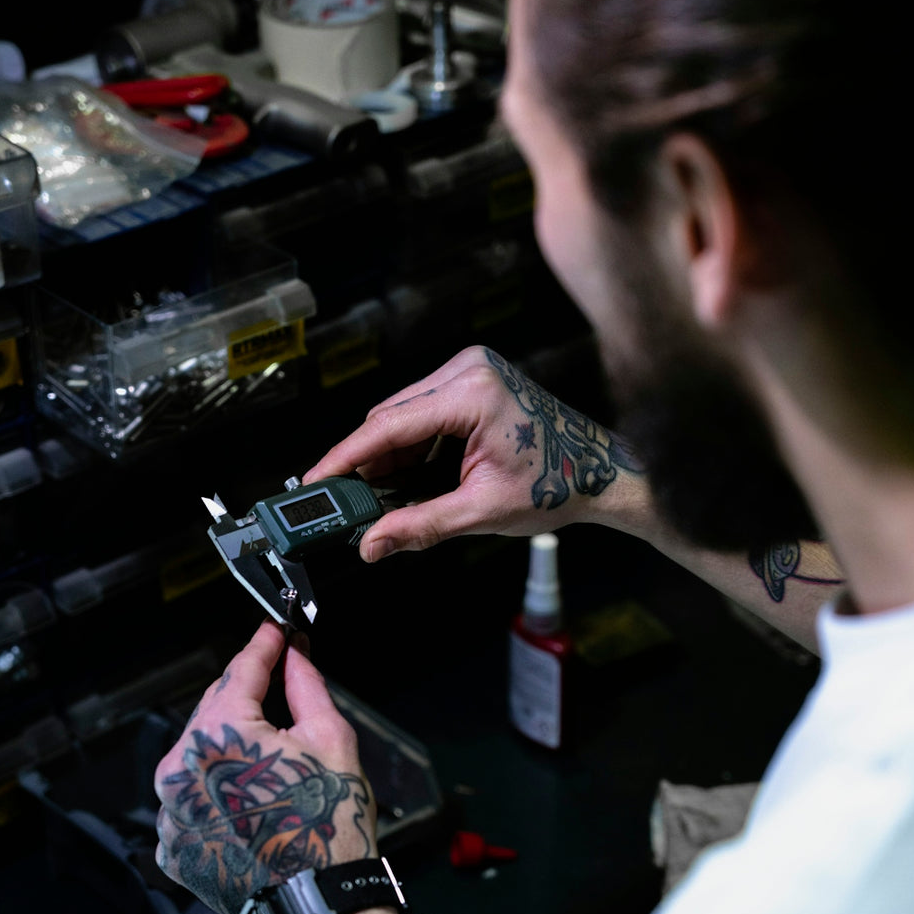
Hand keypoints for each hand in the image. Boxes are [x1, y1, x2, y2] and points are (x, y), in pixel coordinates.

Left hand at [155, 622, 374, 913]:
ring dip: (230, 749)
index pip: (239, 673)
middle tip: (281, 684)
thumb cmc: (327, 826)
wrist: (317, 903)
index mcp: (216, 737)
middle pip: (213, 714)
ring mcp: (170, 812)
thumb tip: (294, 656)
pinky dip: (216, 792)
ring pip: (199, 758)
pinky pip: (191, 800)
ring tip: (271, 758)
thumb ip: (304, 687)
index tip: (275, 632)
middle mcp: (179, 771)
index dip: (262, 647)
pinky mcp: (172, 846)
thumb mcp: (330, 740)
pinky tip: (250, 799)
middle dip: (247, 699)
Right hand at [302, 345, 641, 562]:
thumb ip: (419, 526)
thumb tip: (371, 545)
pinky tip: (409, 478)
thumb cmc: (555, 485)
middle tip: (349, 505)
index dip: (345, 457)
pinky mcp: (473, 378)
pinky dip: (410, 445)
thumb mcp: (481, 511)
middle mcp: (467, 369)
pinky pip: (423, 411)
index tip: (315, 482)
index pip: (388, 425)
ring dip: (389, 456)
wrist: (599, 470)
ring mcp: (470, 369)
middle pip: (390, 416)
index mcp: (471, 393)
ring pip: (403, 414)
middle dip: (367, 463)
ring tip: (383, 499)